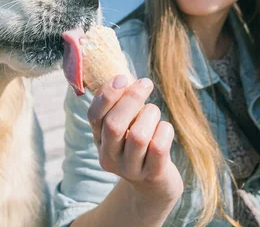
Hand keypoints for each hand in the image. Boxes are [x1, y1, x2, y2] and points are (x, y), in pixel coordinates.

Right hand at [86, 74, 183, 205]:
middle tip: (146, 84)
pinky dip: (164, 130)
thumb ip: (121, 104)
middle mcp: (109, 157)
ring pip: (139, 135)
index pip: (94, 116)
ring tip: (154, 112)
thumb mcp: (126, 125)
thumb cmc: (141, 142)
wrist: (155, 183)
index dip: (107, 95)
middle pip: (114, 124)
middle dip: (131, 99)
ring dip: (150, 114)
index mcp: (99, 140)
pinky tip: (164, 129)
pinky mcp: (152, 175)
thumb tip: (124, 77)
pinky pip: (159, 147)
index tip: (123, 78)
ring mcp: (130, 169)